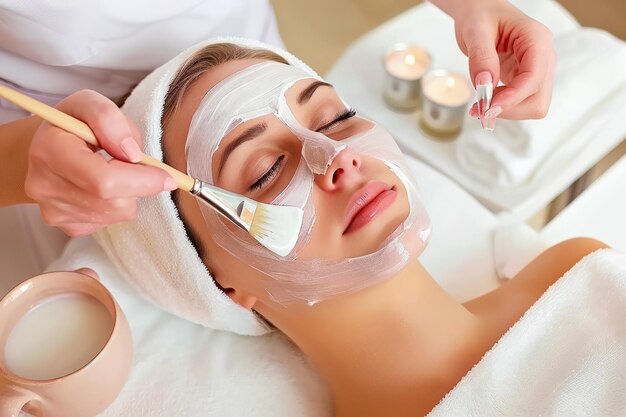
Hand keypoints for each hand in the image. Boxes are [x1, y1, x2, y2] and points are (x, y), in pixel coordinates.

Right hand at [25, 90, 176, 236]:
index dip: (143, 181)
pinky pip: (110, 221)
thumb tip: (134, 155)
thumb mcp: (88, 104)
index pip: (104, 181)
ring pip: (117, 213)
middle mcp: (45, 186)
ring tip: (111, 170)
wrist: (46, 148)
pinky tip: (101, 187)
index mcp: (49, 151)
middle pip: (114, 201)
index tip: (167, 177)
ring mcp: (54, 211)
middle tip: (134, 164)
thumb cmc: (73, 124)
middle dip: (138, 184)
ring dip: (128, 194)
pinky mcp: (66, 225)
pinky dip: (116, 205)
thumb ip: (110, 119)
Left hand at [454, 1, 556, 120]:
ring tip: (480, 105)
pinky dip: (504, 108)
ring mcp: (537, 69)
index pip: (534, 78)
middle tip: (480, 109)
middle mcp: (543, 56)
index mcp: (536, 39)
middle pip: (538, 99)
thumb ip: (481, 57)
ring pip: (533, 105)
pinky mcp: (525, 79)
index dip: (512, 98)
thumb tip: (485, 84)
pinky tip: (486, 101)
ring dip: (507, 111)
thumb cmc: (481, 14)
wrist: (480, 12)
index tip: (488, 108)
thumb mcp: (476, 31)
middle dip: (510, 109)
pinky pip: (521, 102)